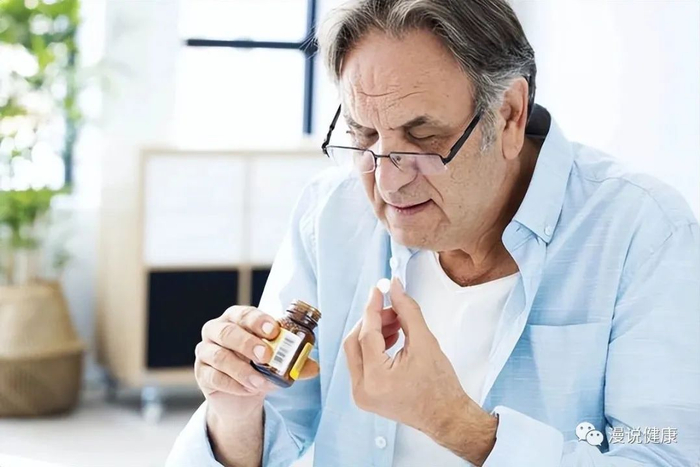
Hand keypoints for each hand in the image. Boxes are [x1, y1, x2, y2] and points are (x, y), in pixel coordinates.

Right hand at [195, 305, 319, 422]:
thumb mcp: (280, 361)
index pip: (245, 314)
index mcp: (237, 318)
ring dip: (241, 370)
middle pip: (227, 331)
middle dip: (248, 343)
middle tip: (266, 356)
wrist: (244, 393)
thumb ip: (295, 361)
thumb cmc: (261, 365)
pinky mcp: (202, 373)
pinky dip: (232, 384)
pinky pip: (213, 377)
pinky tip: (248, 390)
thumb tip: (314, 366)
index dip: (259, 321)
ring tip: (260, 382)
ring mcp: (206, 351)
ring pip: (219, 356)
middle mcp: (217, 330)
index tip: (274, 331)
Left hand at [343, 278, 496, 464]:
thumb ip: (407, 311)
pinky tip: (391, 337)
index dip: (372, 308)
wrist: (446, 416)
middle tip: (391, 309)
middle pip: (354, 342)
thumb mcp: (425, 342)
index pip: (366, 334)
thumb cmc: (440, 386)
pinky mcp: (365, 395)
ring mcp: (361, 395)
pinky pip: (361, 363)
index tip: (378, 291)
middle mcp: (362, 390)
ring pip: (356, 352)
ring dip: (372, 333)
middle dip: (371, 321)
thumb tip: (395, 288)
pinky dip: (373, 348)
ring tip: (396, 323)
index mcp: (376, 379)